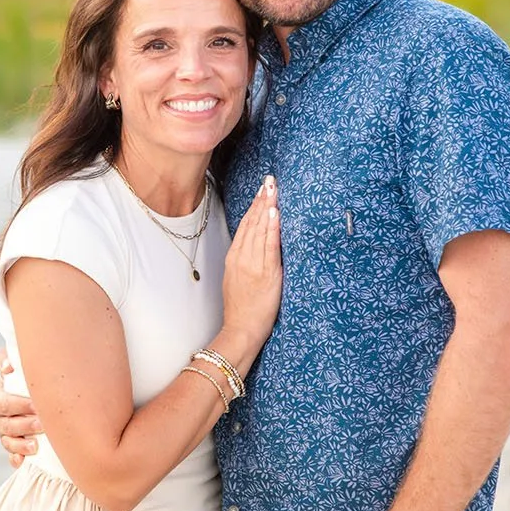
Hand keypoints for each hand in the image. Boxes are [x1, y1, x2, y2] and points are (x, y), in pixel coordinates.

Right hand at [0, 350, 40, 466]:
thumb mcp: (28, 364)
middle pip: (2, 423)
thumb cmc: (41, 375)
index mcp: (2, 394)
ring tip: (36, 444)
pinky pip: (12, 456)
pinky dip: (17, 458)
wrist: (54, 393)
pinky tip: (23, 460)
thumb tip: (8, 367)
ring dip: (18, 443)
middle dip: (21, 423)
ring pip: (6, 440)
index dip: (14, 404)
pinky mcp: (16, 446)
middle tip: (41, 422)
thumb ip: (14, 358)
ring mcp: (7, 431)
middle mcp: (0, 414)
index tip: (35, 405)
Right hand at [223, 176, 283, 340]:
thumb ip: (246, 261)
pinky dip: (271, 228)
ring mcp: (252, 264)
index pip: (245, 225)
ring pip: (259, 230)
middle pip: (251, 223)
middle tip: (269, 180)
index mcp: (235, 258)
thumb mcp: (239, 279)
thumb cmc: (243, 308)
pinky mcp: (265, 273)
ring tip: (273, 189)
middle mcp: (241, 258)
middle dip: (261, 200)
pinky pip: (268, 246)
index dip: (254, 206)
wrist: (242, 329)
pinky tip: (274, 213)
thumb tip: (258, 247)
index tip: (262, 190)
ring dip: (267, 207)